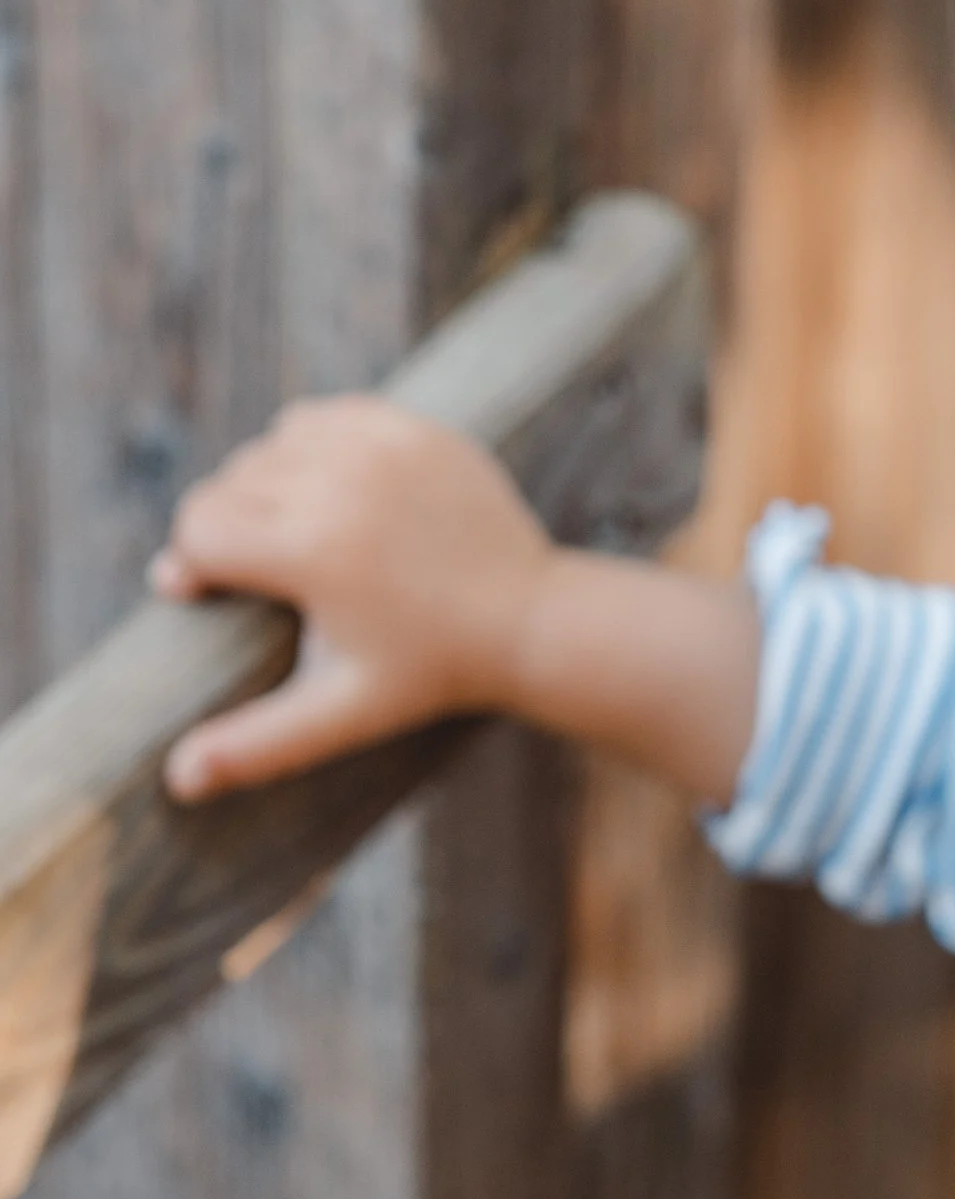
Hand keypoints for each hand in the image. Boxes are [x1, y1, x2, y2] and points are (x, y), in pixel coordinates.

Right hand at [153, 395, 553, 800]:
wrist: (531, 619)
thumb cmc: (434, 671)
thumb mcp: (343, 711)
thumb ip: (257, 744)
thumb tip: (179, 780)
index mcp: (314, 549)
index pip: (198, 529)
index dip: (191, 566)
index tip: (203, 594)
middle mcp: (343, 483)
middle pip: (227, 485)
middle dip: (223, 529)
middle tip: (253, 574)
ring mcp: (383, 447)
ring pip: (270, 446)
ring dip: (263, 484)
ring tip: (288, 534)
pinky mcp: (414, 430)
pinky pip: (323, 418)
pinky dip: (309, 446)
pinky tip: (326, 491)